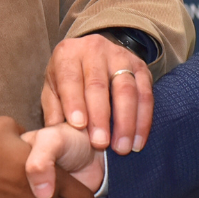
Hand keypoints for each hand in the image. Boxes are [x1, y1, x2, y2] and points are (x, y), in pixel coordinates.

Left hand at [40, 33, 152, 154]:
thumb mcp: (53, 88)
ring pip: (126, 89)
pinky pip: (145, 94)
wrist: (93, 56)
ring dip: (125, 122)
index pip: (70, 78)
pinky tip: (137, 141)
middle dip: (100, 116)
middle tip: (100, 144)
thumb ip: (53, 110)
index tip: (78, 126)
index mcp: (68, 54)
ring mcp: (120, 56)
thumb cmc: (69, 79)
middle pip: (99, 84)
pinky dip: (143, 120)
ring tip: (122, 148)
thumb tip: (57, 134)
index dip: (74, 102)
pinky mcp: (140, 67)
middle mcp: (94, 50)